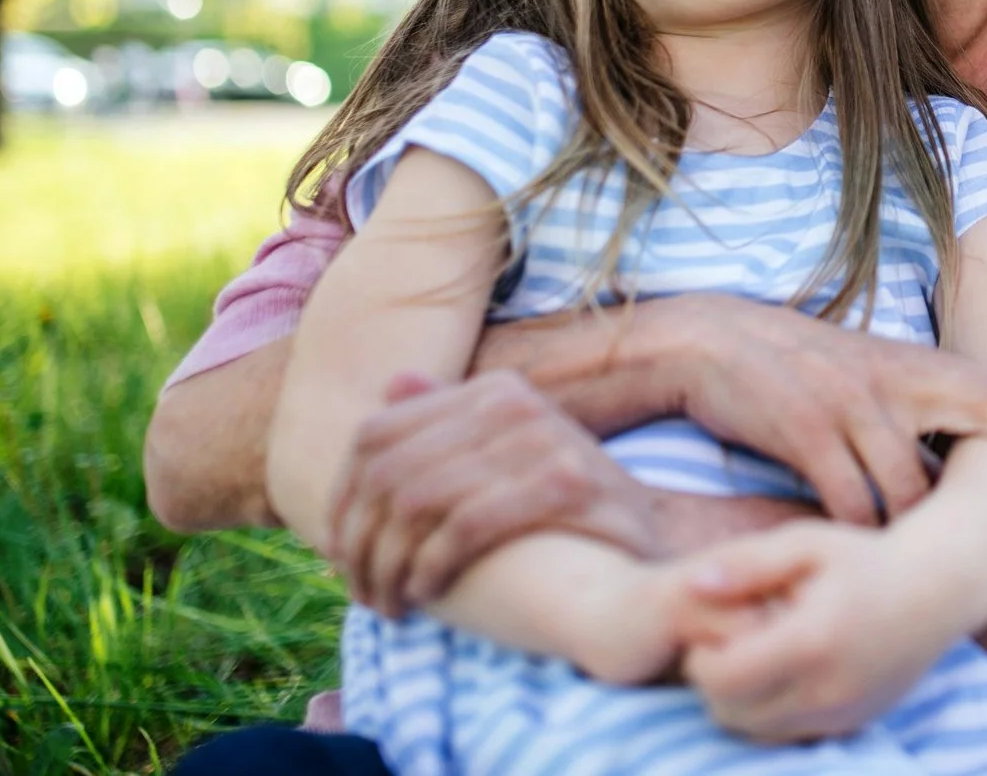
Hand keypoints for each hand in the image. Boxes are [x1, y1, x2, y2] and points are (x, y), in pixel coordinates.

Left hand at [332, 370, 665, 617]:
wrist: (648, 543)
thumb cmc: (562, 510)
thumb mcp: (504, 457)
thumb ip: (447, 423)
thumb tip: (394, 382)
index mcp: (491, 390)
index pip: (375, 435)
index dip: (339, 500)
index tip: (338, 555)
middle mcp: (514, 402)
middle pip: (390, 473)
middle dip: (361, 543)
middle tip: (360, 593)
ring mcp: (544, 437)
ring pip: (420, 503)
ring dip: (389, 566)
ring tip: (388, 604)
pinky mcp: (567, 483)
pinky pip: (466, 527)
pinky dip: (431, 567)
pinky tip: (426, 595)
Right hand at [553, 295, 986, 525]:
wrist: (712, 340)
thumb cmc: (800, 368)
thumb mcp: (874, 375)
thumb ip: (924, 406)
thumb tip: (976, 461)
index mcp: (918, 363)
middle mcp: (896, 377)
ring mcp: (851, 402)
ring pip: (915, 481)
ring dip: (933, 526)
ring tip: (949, 563)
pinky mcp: (804, 429)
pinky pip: (850, 499)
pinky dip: (864, 532)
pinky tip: (870, 557)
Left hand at [674, 521, 960, 742]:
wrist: (936, 591)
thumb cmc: (863, 558)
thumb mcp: (805, 544)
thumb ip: (746, 563)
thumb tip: (690, 585)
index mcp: (810, 640)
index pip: (722, 680)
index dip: (700, 661)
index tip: (706, 634)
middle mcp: (826, 689)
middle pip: (732, 714)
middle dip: (714, 685)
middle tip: (723, 647)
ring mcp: (842, 714)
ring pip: (758, 732)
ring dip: (741, 704)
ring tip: (752, 658)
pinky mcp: (852, 725)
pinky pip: (790, 735)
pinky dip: (773, 713)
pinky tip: (783, 673)